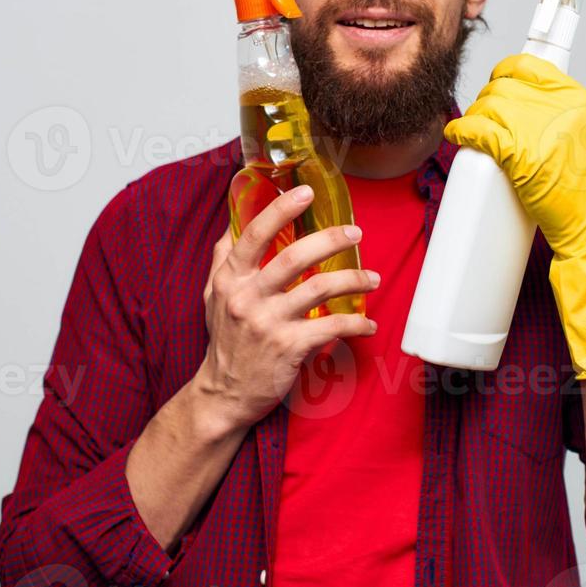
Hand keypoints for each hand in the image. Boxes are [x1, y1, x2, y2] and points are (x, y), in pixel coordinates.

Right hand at [195, 184, 378, 429]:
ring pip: (319, 290)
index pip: (253, 235)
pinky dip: (356, 323)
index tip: (305, 192)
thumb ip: (224, 259)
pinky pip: (331, 327)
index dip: (279, 210)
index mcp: (230, 279)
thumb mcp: (213, 295)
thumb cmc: (225, 341)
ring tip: (372, 279)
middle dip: (330, 240)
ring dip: (353, 281)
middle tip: (355, 233)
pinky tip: (368, 324)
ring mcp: (268, 323)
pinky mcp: (288, 348)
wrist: (224, 394)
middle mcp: (247, 298)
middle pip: (293, 258)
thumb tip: (233, 221)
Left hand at [444, 53, 585, 378]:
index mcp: (575, 97)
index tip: (495, 85)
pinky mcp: (519, 153)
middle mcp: (557, 106)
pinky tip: (457, 135)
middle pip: (501, 88)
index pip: (527, 66)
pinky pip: (477, 130)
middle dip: (486, 104)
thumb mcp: (582, 133)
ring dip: (473, 120)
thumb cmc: (585, 185)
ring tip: (472, 136)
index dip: (503, 74)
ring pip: (486, 107)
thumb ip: (555, 112)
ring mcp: (537, 128)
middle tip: (484, 124)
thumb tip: (515, 101)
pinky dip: (461, 131)